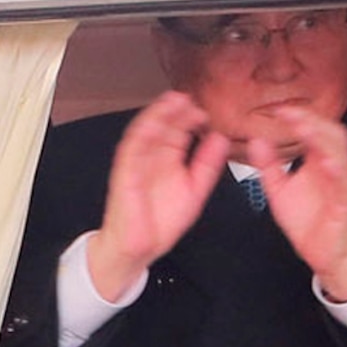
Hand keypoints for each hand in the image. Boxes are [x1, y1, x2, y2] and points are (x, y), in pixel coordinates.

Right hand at [83, 90, 230, 298]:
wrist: (140, 248)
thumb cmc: (161, 222)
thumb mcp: (195, 189)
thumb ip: (207, 164)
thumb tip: (220, 139)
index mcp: (170, 160)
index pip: (180, 132)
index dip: (191, 118)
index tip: (205, 110)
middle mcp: (153, 158)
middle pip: (164, 127)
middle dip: (175, 111)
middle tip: (190, 99)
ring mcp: (138, 164)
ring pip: (146, 132)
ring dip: (157, 115)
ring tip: (172, 101)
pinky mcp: (125, 174)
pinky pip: (131, 150)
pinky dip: (140, 134)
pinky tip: (151, 122)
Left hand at [250, 109, 346, 299]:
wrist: (327, 255)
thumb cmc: (309, 222)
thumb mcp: (280, 191)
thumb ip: (268, 166)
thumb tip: (256, 140)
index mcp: (320, 162)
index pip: (315, 131)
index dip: (299, 118)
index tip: (278, 110)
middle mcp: (335, 169)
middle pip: (332, 135)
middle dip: (313, 121)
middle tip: (291, 112)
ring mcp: (344, 186)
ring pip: (341, 155)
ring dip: (324, 140)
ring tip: (305, 127)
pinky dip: (340, 172)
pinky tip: (329, 163)